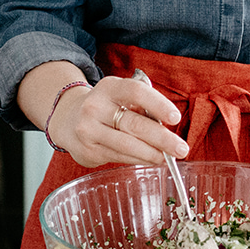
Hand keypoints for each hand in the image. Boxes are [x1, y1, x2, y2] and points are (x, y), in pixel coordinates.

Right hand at [49, 74, 185, 168]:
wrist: (68, 120)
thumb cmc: (105, 107)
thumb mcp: (119, 95)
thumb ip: (141, 106)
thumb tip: (168, 127)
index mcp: (109, 87)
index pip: (136, 92)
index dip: (158, 104)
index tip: (176, 118)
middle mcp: (95, 106)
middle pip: (134, 123)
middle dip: (162, 138)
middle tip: (181, 149)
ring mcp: (89, 129)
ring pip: (127, 145)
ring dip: (152, 154)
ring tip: (168, 158)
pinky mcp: (88, 150)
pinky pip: (120, 157)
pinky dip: (139, 160)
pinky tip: (151, 160)